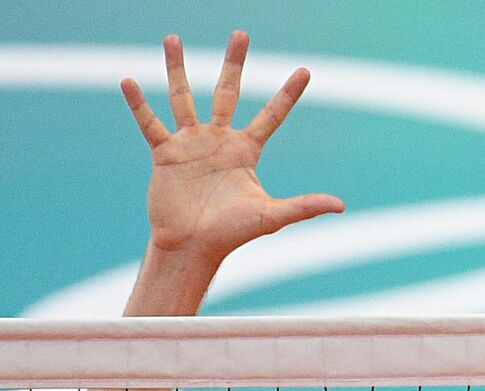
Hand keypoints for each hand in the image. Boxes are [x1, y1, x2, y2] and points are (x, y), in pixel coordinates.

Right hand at [121, 31, 343, 264]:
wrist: (193, 246)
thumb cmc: (232, 233)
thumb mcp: (272, 216)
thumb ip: (305, 206)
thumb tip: (341, 205)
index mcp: (246, 150)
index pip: (272, 115)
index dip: (288, 93)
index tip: (305, 71)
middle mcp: (219, 140)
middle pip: (228, 92)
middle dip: (235, 64)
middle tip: (242, 34)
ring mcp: (191, 143)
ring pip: (184, 97)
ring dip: (178, 68)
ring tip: (172, 38)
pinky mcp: (165, 153)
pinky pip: (151, 123)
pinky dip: (139, 104)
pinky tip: (128, 81)